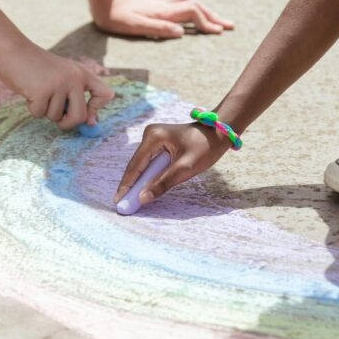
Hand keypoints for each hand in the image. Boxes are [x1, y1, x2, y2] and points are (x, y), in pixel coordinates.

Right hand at [0, 44, 112, 129]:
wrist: (14, 50)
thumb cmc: (38, 67)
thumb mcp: (62, 76)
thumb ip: (76, 96)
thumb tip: (90, 124)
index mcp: (82, 73)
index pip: (105, 95)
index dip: (96, 110)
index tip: (87, 117)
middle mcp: (74, 78)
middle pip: (80, 116)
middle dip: (67, 123)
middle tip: (59, 120)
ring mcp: (59, 84)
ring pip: (55, 116)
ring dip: (44, 111)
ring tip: (38, 93)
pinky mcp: (42, 91)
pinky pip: (39, 114)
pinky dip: (32, 108)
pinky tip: (29, 93)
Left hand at [94, 0, 234, 39]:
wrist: (103, 3)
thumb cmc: (117, 19)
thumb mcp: (136, 26)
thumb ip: (159, 28)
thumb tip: (182, 32)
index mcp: (164, 12)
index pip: (193, 14)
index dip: (207, 22)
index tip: (219, 32)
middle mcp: (165, 5)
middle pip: (196, 6)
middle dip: (213, 16)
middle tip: (229, 25)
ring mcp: (160, 2)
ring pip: (189, 2)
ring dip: (204, 9)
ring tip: (214, 18)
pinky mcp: (154, 2)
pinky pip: (177, 0)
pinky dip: (189, 4)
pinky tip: (188, 6)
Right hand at [114, 122, 233, 205]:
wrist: (219, 133)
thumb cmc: (205, 147)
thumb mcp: (185, 168)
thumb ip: (163, 183)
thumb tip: (143, 198)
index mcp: (154, 137)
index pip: (135, 165)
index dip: (127, 185)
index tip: (118, 201)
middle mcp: (150, 135)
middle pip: (136, 165)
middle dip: (130, 185)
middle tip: (122, 205)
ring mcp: (154, 139)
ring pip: (142, 166)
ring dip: (138, 182)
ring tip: (129, 201)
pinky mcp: (159, 144)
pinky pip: (150, 164)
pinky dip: (147, 177)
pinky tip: (142, 190)